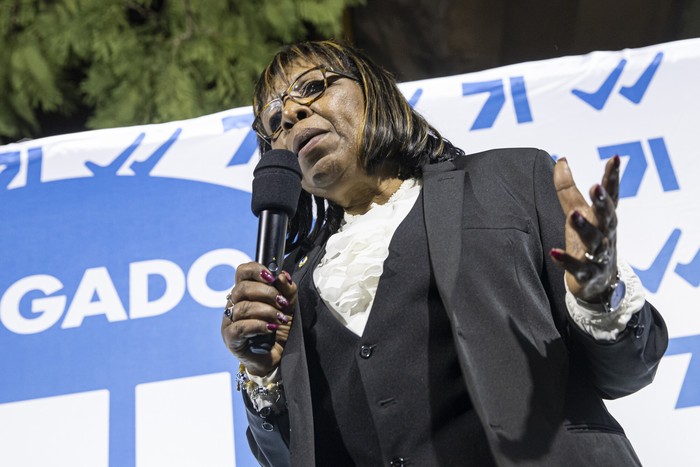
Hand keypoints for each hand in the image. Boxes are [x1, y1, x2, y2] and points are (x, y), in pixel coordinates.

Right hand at [221, 262, 295, 376]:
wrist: (278, 357)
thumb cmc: (280, 329)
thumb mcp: (289, 306)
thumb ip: (287, 290)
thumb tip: (282, 275)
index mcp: (246, 293)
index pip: (242, 272)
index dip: (256, 270)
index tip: (272, 277)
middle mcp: (234, 304)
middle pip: (242, 288)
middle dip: (267, 293)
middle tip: (283, 303)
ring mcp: (229, 321)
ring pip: (242, 307)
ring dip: (266, 311)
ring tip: (280, 319)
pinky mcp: (230, 338)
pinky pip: (239, 327)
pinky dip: (258, 325)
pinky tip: (270, 328)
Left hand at [551, 156, 619, 301]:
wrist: (599, 285)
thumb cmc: (588, 242)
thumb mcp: (578, 213)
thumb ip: (568, 189)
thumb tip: (561, 159)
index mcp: (605, 218)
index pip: (611, 196)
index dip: (613, 178)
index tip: (615, 158)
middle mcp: (606, 235)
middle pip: (607, 217)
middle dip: (603, 203)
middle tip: (597, 187)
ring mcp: (599, 257)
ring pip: (595, 242)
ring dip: (585, 228)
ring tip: (573, 215)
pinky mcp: (587, 275)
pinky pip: (578, 268)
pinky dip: (566, 261)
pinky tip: (554, 252)